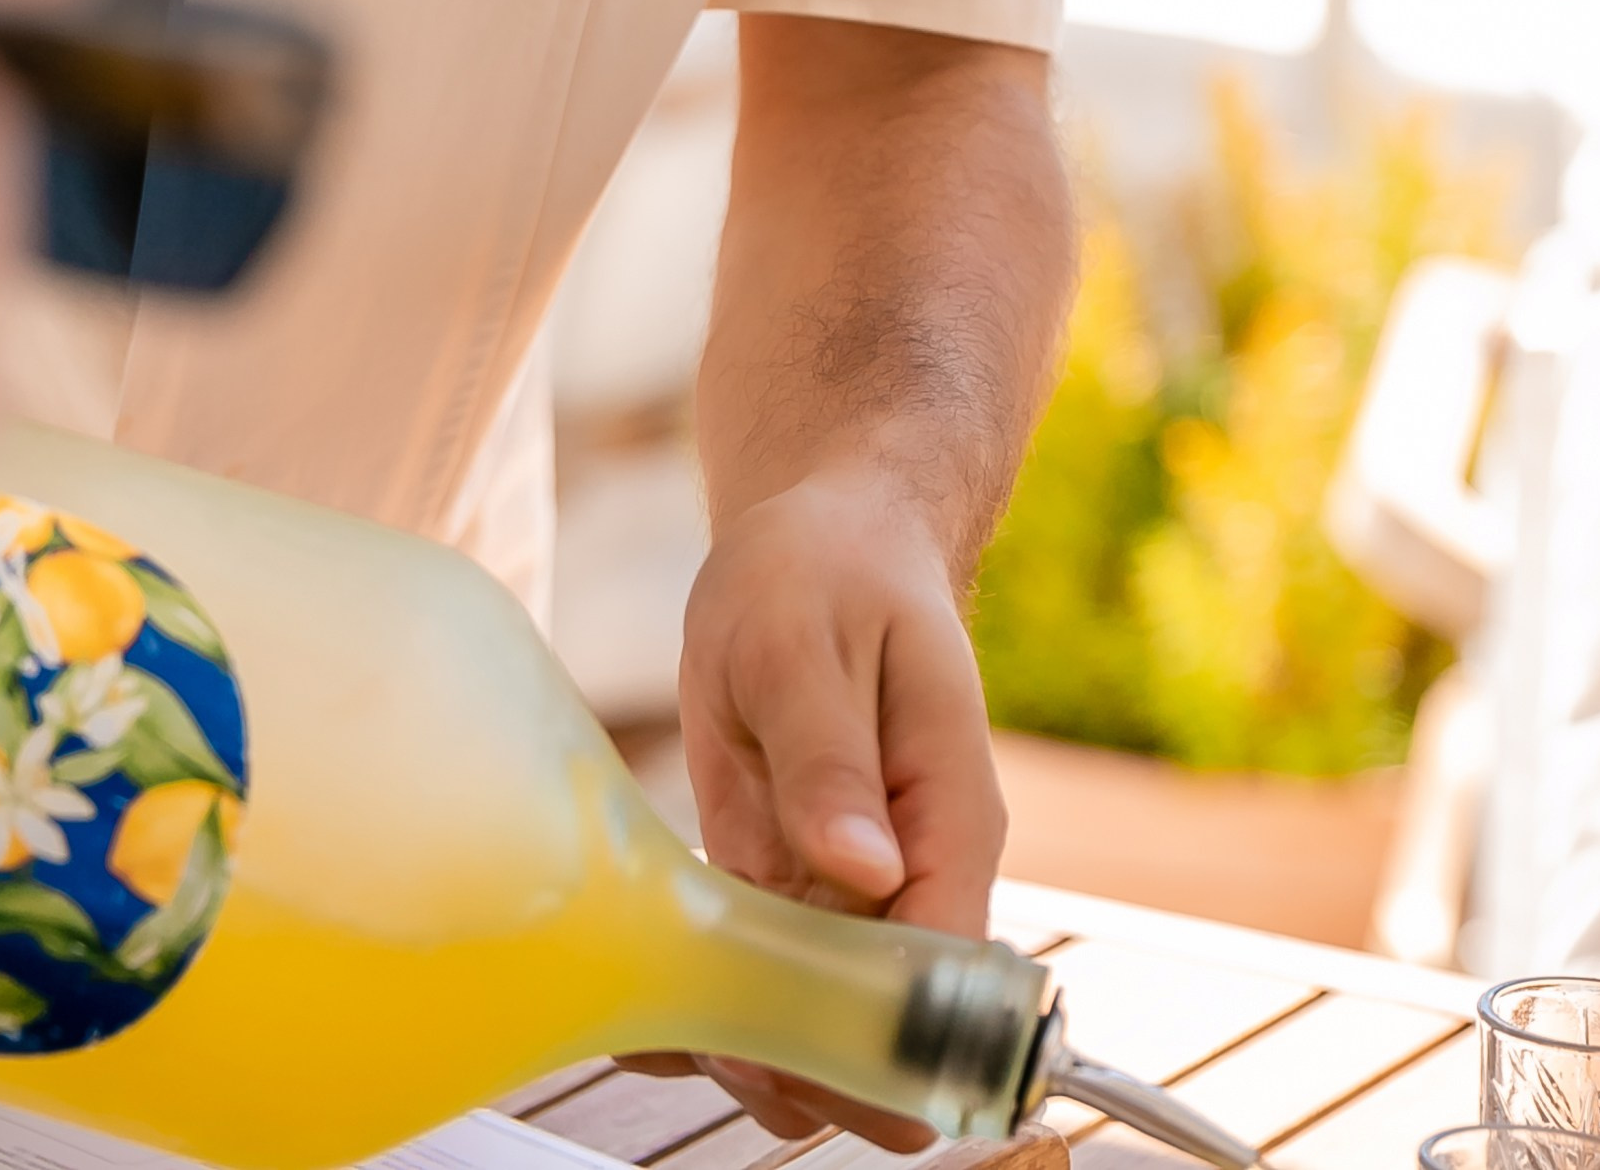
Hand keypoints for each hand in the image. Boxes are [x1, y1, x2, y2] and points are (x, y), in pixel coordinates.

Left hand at [651, 465, 1007, 1150]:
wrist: (825, 533)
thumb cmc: (827, 566)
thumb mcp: (804, 640)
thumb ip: (830, 755)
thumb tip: (865, 868)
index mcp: (949, 816)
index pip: (946, 975)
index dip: (877, 1037)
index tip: (783, 1050)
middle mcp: (918, 871)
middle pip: (891, 1030)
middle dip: (807, 1066)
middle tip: (706, 1043)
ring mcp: (860, 886)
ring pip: (826, 1022)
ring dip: (749, 1048)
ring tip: (655, 1031)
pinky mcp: (802, 879)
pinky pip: (772, 974)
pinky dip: (717, 1005)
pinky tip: (649, 1013)